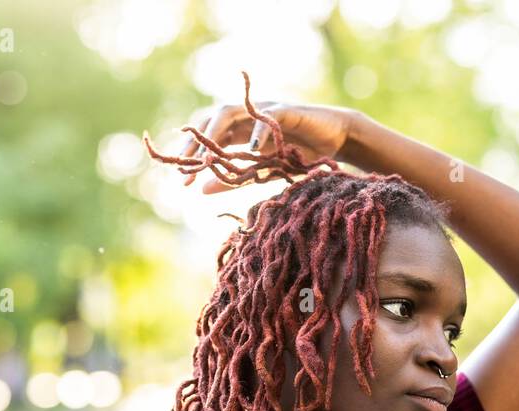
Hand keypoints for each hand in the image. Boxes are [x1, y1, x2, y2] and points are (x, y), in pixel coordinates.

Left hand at [175, 79, 355, 193]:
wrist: (334, 140)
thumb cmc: (298, 155)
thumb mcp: (261, 172)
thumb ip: (233, 178)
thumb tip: (201, 190)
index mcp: (238, 130)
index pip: (206, 137)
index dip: (192, 155)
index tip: (183, 182)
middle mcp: (246, 116)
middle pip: (210, 120)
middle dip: (195, 143)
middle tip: (186, 167)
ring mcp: (263, 111)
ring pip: (229, 112)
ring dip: (215, 133)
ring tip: (207, 158)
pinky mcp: (287, 111)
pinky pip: (267, 118)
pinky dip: (258, 131)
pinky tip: (252, 148)